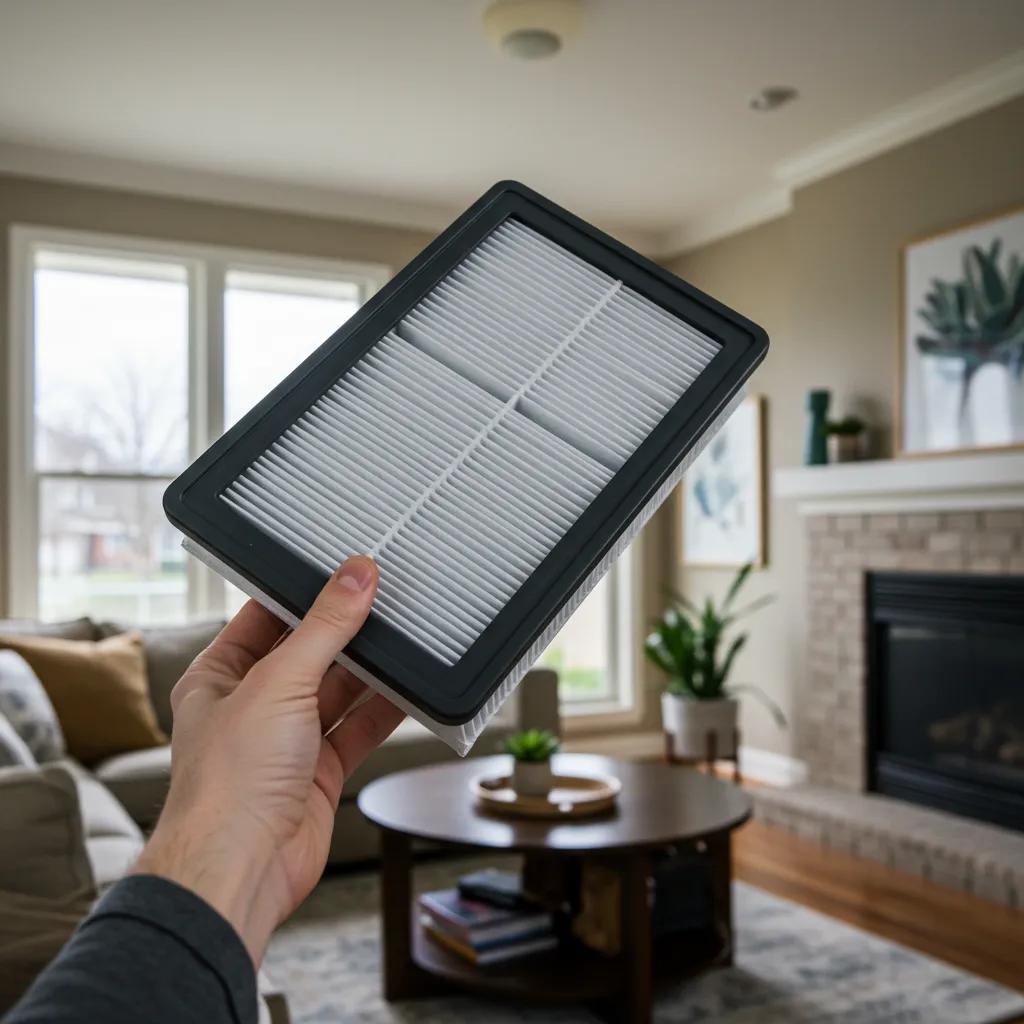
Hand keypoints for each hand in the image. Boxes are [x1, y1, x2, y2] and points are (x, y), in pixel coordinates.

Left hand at [132, 555, 404, 963]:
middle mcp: (252, 707)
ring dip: (370, 671)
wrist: (241, 867)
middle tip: (386, 598)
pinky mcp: (320, 772)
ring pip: (338, 693)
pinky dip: (384, 711)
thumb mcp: (279, 682)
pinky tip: (411, 689)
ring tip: (406, 635)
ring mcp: (288, 741)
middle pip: (308, 655)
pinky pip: (358, 729)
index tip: (343, 569)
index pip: (263, 620)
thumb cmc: (230, 780)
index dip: (302, 594)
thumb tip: (356, 576)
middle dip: (345, 632)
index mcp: (220, 678)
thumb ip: (325, 628)